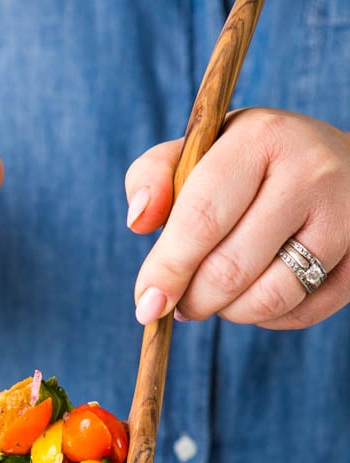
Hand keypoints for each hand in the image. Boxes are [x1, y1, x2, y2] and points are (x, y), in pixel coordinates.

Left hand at [125, 108, 349, 328]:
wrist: (341, 165)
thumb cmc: (251, 164)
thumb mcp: (203, 150)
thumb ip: (156, 175)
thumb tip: (138, 221)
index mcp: (261, 138)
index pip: (202, 218)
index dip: (168, 269)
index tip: (146, 303)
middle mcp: (310, 174)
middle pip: (230, 269)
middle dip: (193, 299)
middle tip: (180, 303)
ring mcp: (343, 219)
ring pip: (266, 299)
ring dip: (227, 312)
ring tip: (216, 296)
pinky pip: (297, 315)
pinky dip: (264, 318)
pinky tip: (254, 295)